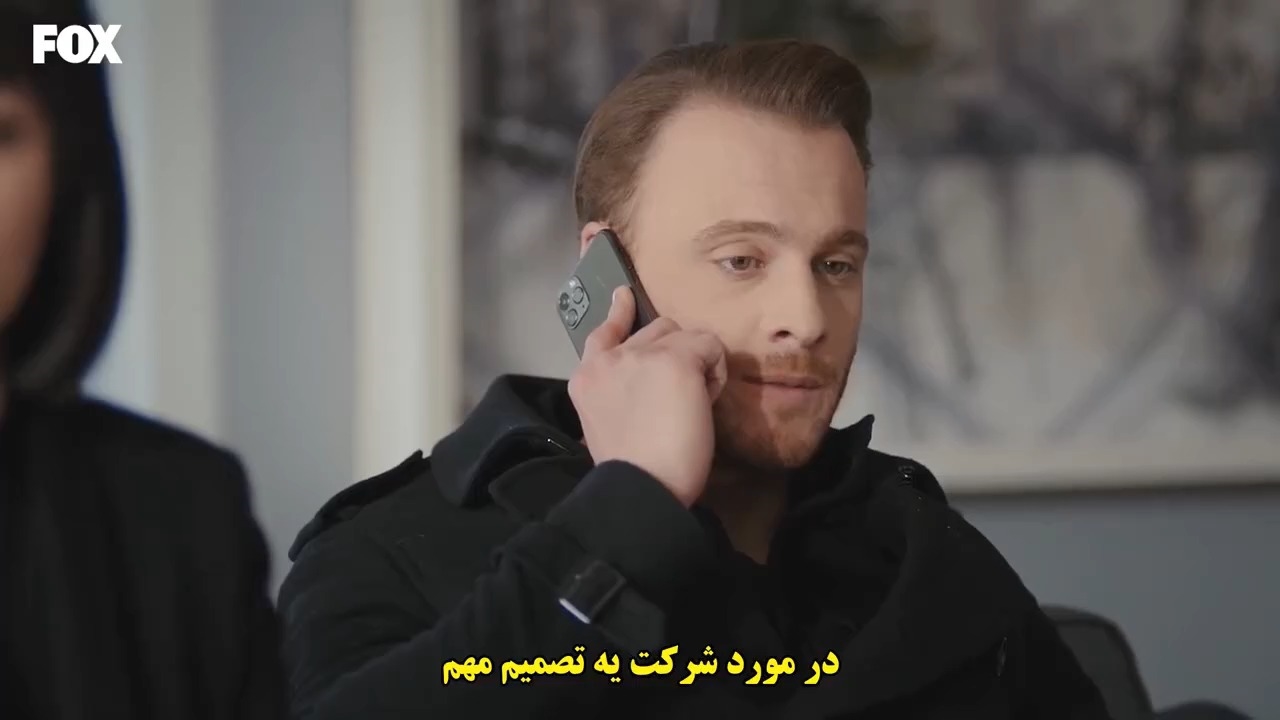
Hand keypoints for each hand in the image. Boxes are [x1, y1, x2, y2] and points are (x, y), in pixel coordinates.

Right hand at [568, 287, 727, 506]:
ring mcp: (641, 355)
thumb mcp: (607, 423)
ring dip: (695, 361)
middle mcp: (609, 359)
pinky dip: (715, 372)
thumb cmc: (633, 469)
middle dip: (671, 354)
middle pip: (655, 329)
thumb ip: (619, 393)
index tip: (623, 296)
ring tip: (692, 402)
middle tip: (676, 397)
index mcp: (586, 378)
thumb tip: (650, 384)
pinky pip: (710, 346)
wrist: (642, 486)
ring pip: (683, 333)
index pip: (602, 332)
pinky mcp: (674, 359)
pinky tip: (706, 401)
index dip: (618, 312)